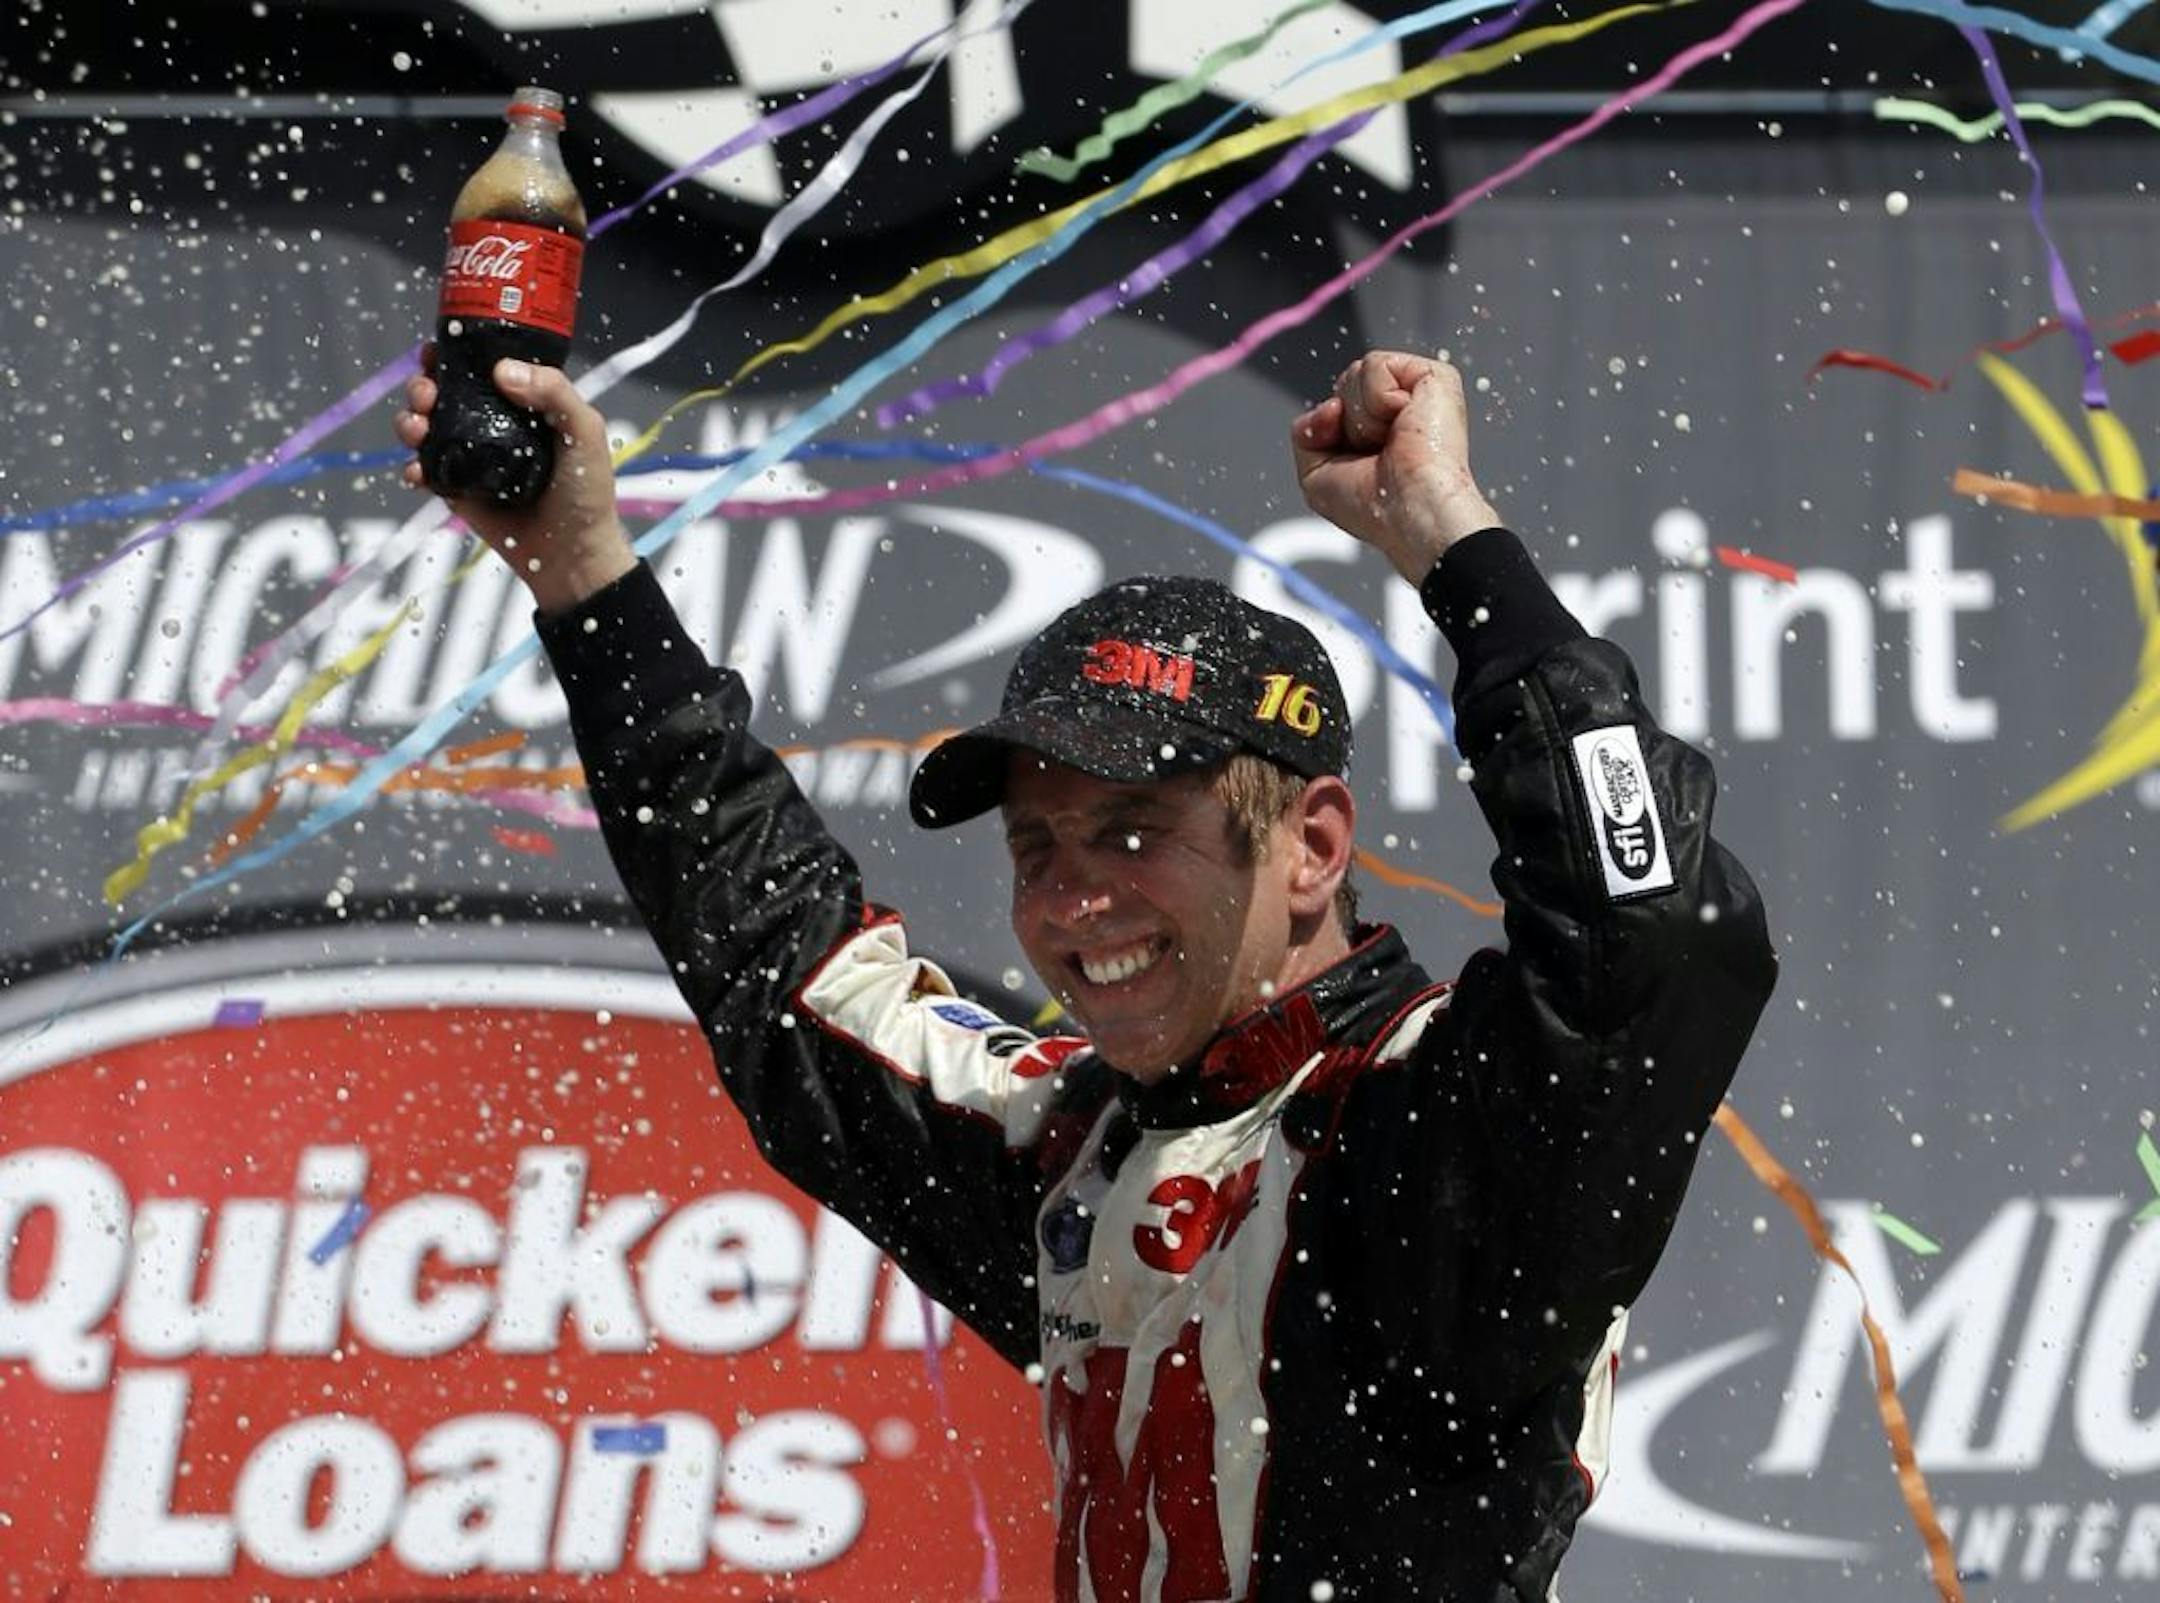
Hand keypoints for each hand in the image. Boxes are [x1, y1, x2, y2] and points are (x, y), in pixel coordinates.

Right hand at [396, 348, 636, 613]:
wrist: (572, 553)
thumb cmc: (586, 491)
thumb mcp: (585, 432)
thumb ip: (555, 392)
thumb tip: (502, 370)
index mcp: (522, 401)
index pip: (479, 366)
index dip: (453, 354)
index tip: (438, 350)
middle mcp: (491, 423)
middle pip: (442, 391)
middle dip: (422, 385)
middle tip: (426, 394)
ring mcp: (470, 456)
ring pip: (425, 426)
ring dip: (408, 420)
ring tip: (416, 429)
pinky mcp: (457, 489)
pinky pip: (423, 471)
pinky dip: (412, 468)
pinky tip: (418, 473)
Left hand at [1289, 351, 1501, 584]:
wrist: (1411, 509)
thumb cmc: (1373, 508)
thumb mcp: (1314, 476)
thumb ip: (1306, 434)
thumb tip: (1331, 404)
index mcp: (1376, 433)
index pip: (1334, 405)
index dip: (1327, 431)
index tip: (1352, 463)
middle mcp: (1397, 411)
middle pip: (1342, 386)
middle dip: (1345, 423)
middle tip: (1376, 454)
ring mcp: (1417, 392)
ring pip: (1356, 374)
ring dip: (1362, 416)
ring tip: (1392, 441)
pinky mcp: (1434, 377)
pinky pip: (1376, 365)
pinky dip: (1378, 399)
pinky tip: (1403, 423)